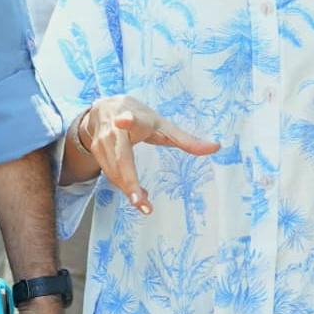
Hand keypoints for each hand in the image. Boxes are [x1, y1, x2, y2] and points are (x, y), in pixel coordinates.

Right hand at [69, 97, 218, 214]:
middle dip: (129, 182)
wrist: (103, 108)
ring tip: (146, 205)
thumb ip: (186, 139)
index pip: (131, 119)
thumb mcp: (162, 124)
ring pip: (116, 172)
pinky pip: (112, 175)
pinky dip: (125, 187)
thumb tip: (217, 147)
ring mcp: (102, 141)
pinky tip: (139, 195)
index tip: (123, 120)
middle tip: (141, 202)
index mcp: (135, 117)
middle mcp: (115, 129)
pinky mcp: (96, 152)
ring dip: (130, 190)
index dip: (128, 121)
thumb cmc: (139, 116)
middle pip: (121, 158)